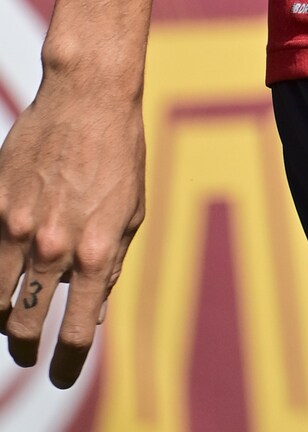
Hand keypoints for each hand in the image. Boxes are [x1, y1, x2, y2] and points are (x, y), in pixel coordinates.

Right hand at [0, 67, 144, 386]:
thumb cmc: (118, 152)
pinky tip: (3, 276)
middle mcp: (53, 245)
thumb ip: (108, 266)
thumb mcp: (130, 213)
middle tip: (27, 349)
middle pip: (22, 326)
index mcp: (94, 252)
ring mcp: (18, 226)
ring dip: (0, 316)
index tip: (59, 374)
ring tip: (8, 316)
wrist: (87, 96)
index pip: (73, 334)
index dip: (64, 365)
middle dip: (24, 347)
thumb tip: (90, 316)